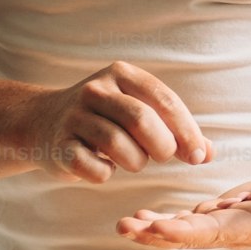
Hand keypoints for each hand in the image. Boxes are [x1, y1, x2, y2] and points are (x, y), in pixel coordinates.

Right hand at [27, 60, 212, 183]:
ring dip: (135, 162)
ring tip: (133, 161)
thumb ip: (174, 129)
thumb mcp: (138, 111)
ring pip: (117, 145)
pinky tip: (104, 168)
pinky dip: (105, 174)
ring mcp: (73, 116)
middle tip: (162, 157)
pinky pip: (92, 168)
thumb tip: (208, 153)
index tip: (198, 157)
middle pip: (141, 119)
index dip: (186, 131)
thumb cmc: (105, 118)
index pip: (164, 100)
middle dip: (162, 146)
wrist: (42, 122)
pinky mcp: (58, 145)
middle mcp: (95, 90)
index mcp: (121, 74)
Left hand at [115, 152, 250, 249]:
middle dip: (160, 234)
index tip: (158, 227)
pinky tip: (144, 219)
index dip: (187, 231)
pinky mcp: (227, 218)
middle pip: (194, 238)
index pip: (219, 231)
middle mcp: (242, 233)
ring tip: (126, 225)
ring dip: (156, 230)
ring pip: (188, 233)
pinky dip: (167, 222)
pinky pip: (192, 223)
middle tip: (124, 227)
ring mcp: (233, 227)